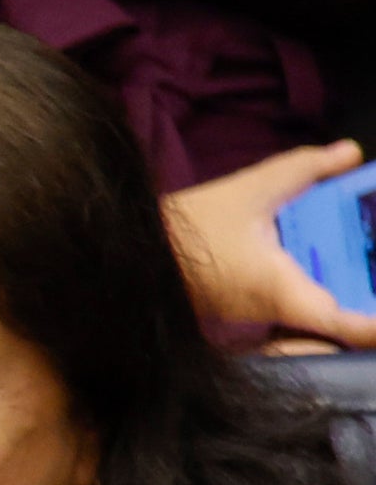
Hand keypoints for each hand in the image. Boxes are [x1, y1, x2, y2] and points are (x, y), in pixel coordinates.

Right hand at [166, 143, 375, 351]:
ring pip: (319, 318)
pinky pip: (300, 310)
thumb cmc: (188, 230)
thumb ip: (305, 168)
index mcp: (279, 289)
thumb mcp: (250, 189)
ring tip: (364, 264)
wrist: (132, 255)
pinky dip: (323, 291)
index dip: (373, 330)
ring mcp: (263, 319)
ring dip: (346, 297)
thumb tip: (350, 153)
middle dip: (364, 304)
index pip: (341, 323)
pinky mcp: (252, 313)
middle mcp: (275, 314)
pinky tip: (335, 260)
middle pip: (338, 324)